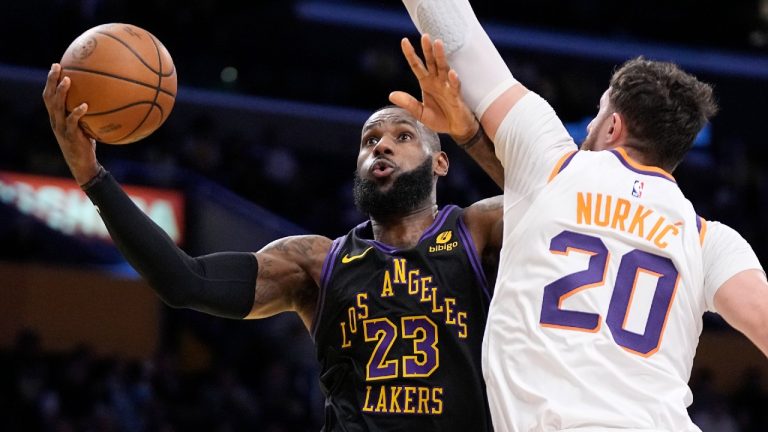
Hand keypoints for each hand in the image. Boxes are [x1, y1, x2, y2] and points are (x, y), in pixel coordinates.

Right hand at [42, 63, 100, 185]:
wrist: (83, 165)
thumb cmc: (86, 145)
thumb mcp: (86, 127)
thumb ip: (90, 114)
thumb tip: (106, 100)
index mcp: (57, 117)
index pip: (49, 95)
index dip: (50, 81)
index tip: (56, 66)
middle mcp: (56, 120)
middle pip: (49, 97)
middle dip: (51, 80)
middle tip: (57, 66)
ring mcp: (61, 128)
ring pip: (57, 107)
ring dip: (61, 93)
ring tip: (68, 80)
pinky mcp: (70, 136)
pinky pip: (72, 122)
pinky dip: (77, 113)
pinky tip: (85, 105)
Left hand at [390, 34, 478, 143]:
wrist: (456, 128)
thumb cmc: (440, 119)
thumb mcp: (420, 113)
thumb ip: (408, 103)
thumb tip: (391, 95)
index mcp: (426, 83)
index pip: (417, 65)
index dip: (411, 54)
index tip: (404, 41)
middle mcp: (436, 81)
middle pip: (431, 62)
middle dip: (428, 49)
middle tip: (425, 36)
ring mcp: (447, 87)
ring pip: (443, 68)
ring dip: (441, 56)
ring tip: (438, 44)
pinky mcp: (456, 96)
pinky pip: (454, 86)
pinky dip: (453, 80)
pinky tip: (452, 73)